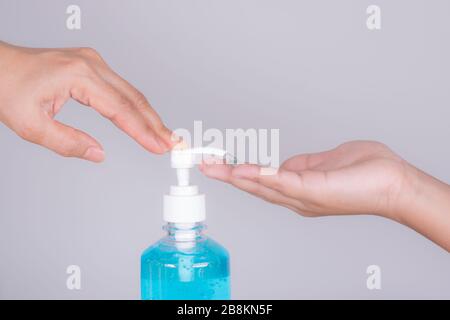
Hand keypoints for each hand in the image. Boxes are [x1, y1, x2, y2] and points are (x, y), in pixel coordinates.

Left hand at [0, 42, 173, 161]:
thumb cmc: (7, 87)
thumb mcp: (32, 125)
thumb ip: (68, 143)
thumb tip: (98, 153)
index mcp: (79, 75)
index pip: (121, 109)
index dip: (143, 131)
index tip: (159, 146)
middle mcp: (91, 65)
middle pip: (134, 98)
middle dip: (155, 124)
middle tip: (172, 144)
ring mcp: (93, 63)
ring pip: (131, 92)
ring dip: (149, 115)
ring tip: (163, 135)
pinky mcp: (91, 66)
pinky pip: (121, 88)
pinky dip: (136, 106)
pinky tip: (144, 117)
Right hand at [201, 141, 449, 250]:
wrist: (393, 184)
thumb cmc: (365, 174)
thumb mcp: (324, 165)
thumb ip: (301, 167)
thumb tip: (284, 166)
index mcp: (298, 191)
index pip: (262, 183)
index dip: (238, 175)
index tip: (219, 165)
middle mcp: (297, 199)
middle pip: (256, 187)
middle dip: (228, 177)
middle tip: (205, 166)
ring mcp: (305, 197)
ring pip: (264, 187)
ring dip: (237, 177)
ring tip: (216, 168)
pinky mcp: (314, 190)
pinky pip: (283, 182)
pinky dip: (261, 176)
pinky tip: (244, 170)